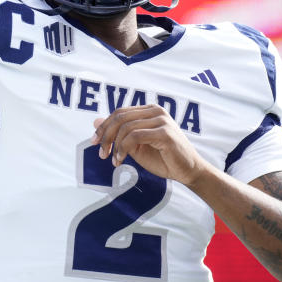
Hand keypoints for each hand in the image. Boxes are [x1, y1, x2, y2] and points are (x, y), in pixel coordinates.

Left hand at [91, 104, 206, 185]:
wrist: (188, 171)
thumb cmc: (163, 158)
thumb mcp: (135, 145)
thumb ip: (118, 133)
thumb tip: (95, 121)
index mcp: (149, 110)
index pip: (119, 112)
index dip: (104, 126)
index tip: (93, 141)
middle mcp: (155, 111)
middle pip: (120, 117)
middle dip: (106, 135)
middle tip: (101, 153)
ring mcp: (161, 120)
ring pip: (126, 127)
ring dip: (115, 146)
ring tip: (114, 160)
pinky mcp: (164, 132)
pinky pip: (135, 136)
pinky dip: (123, 148)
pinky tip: (121, 159)